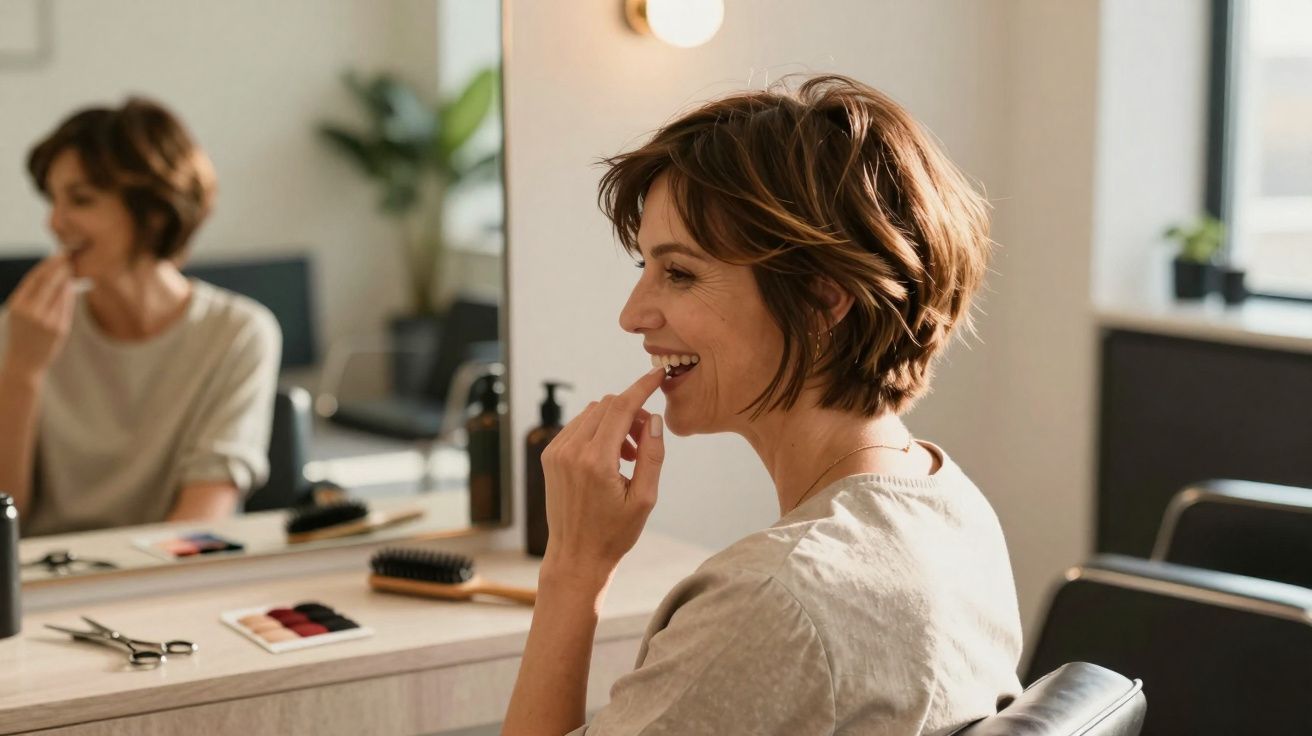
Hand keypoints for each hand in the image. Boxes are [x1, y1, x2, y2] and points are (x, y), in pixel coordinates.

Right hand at [3, 254, 74, 377]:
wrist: (24, 363)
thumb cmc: (21, 335)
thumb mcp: (18, 313)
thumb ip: (32, 296)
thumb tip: (52, 275)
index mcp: (17, 305)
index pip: (34, 278)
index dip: (47, 264)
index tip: (56, 254)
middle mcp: (31, 311)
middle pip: (49, 282)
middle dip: (60, 266)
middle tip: (69, 255)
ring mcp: (47, 320)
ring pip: (61, 292)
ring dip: (67, 278)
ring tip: (71, 267)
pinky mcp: (60, 329)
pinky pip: (67, 306)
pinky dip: (69, 294)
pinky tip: (71, 285)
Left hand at [541, 367, 666, 580]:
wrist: (576, 556)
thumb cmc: (614, 533)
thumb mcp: (645, 499)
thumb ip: (652, 455)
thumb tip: (653, 419)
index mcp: (596, 461)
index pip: (621, 407)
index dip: (641, 387)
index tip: (657, 375)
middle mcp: (571, 451)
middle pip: (607, 406)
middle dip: (631, 412)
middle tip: (644, 442)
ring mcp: (556, 452)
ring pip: (592, 413)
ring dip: (614, 422)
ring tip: (628, 456)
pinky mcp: (549, 456)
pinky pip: (578, 426)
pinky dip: (597, 431)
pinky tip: (609, 458)